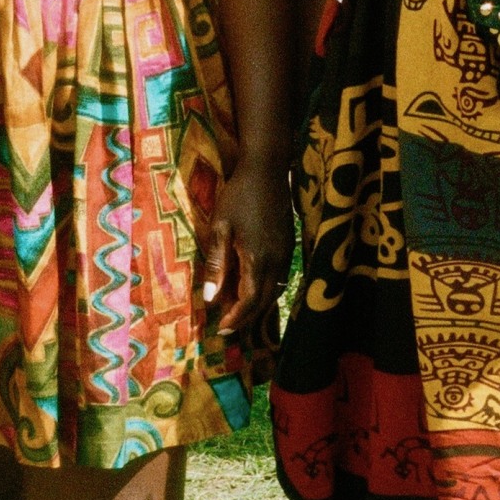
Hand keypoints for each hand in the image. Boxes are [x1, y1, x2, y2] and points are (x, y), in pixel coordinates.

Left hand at [203, 160, 293, 334]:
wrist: (266, 170)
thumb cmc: (238, 196)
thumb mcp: (220, 228)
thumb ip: (216, 265)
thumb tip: (209, 299)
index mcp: (258, 259)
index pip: (250, 301)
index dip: (236, 318)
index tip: (221, 329)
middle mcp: (277, 261)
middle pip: (265, 301)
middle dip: (247, 317)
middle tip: (228, 327)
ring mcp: (286, 253)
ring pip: (275, 291)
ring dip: (258, 305)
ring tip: (238, 311)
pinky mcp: (289, 245)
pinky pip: (280, 278)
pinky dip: (266, 290)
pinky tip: (252, 287)